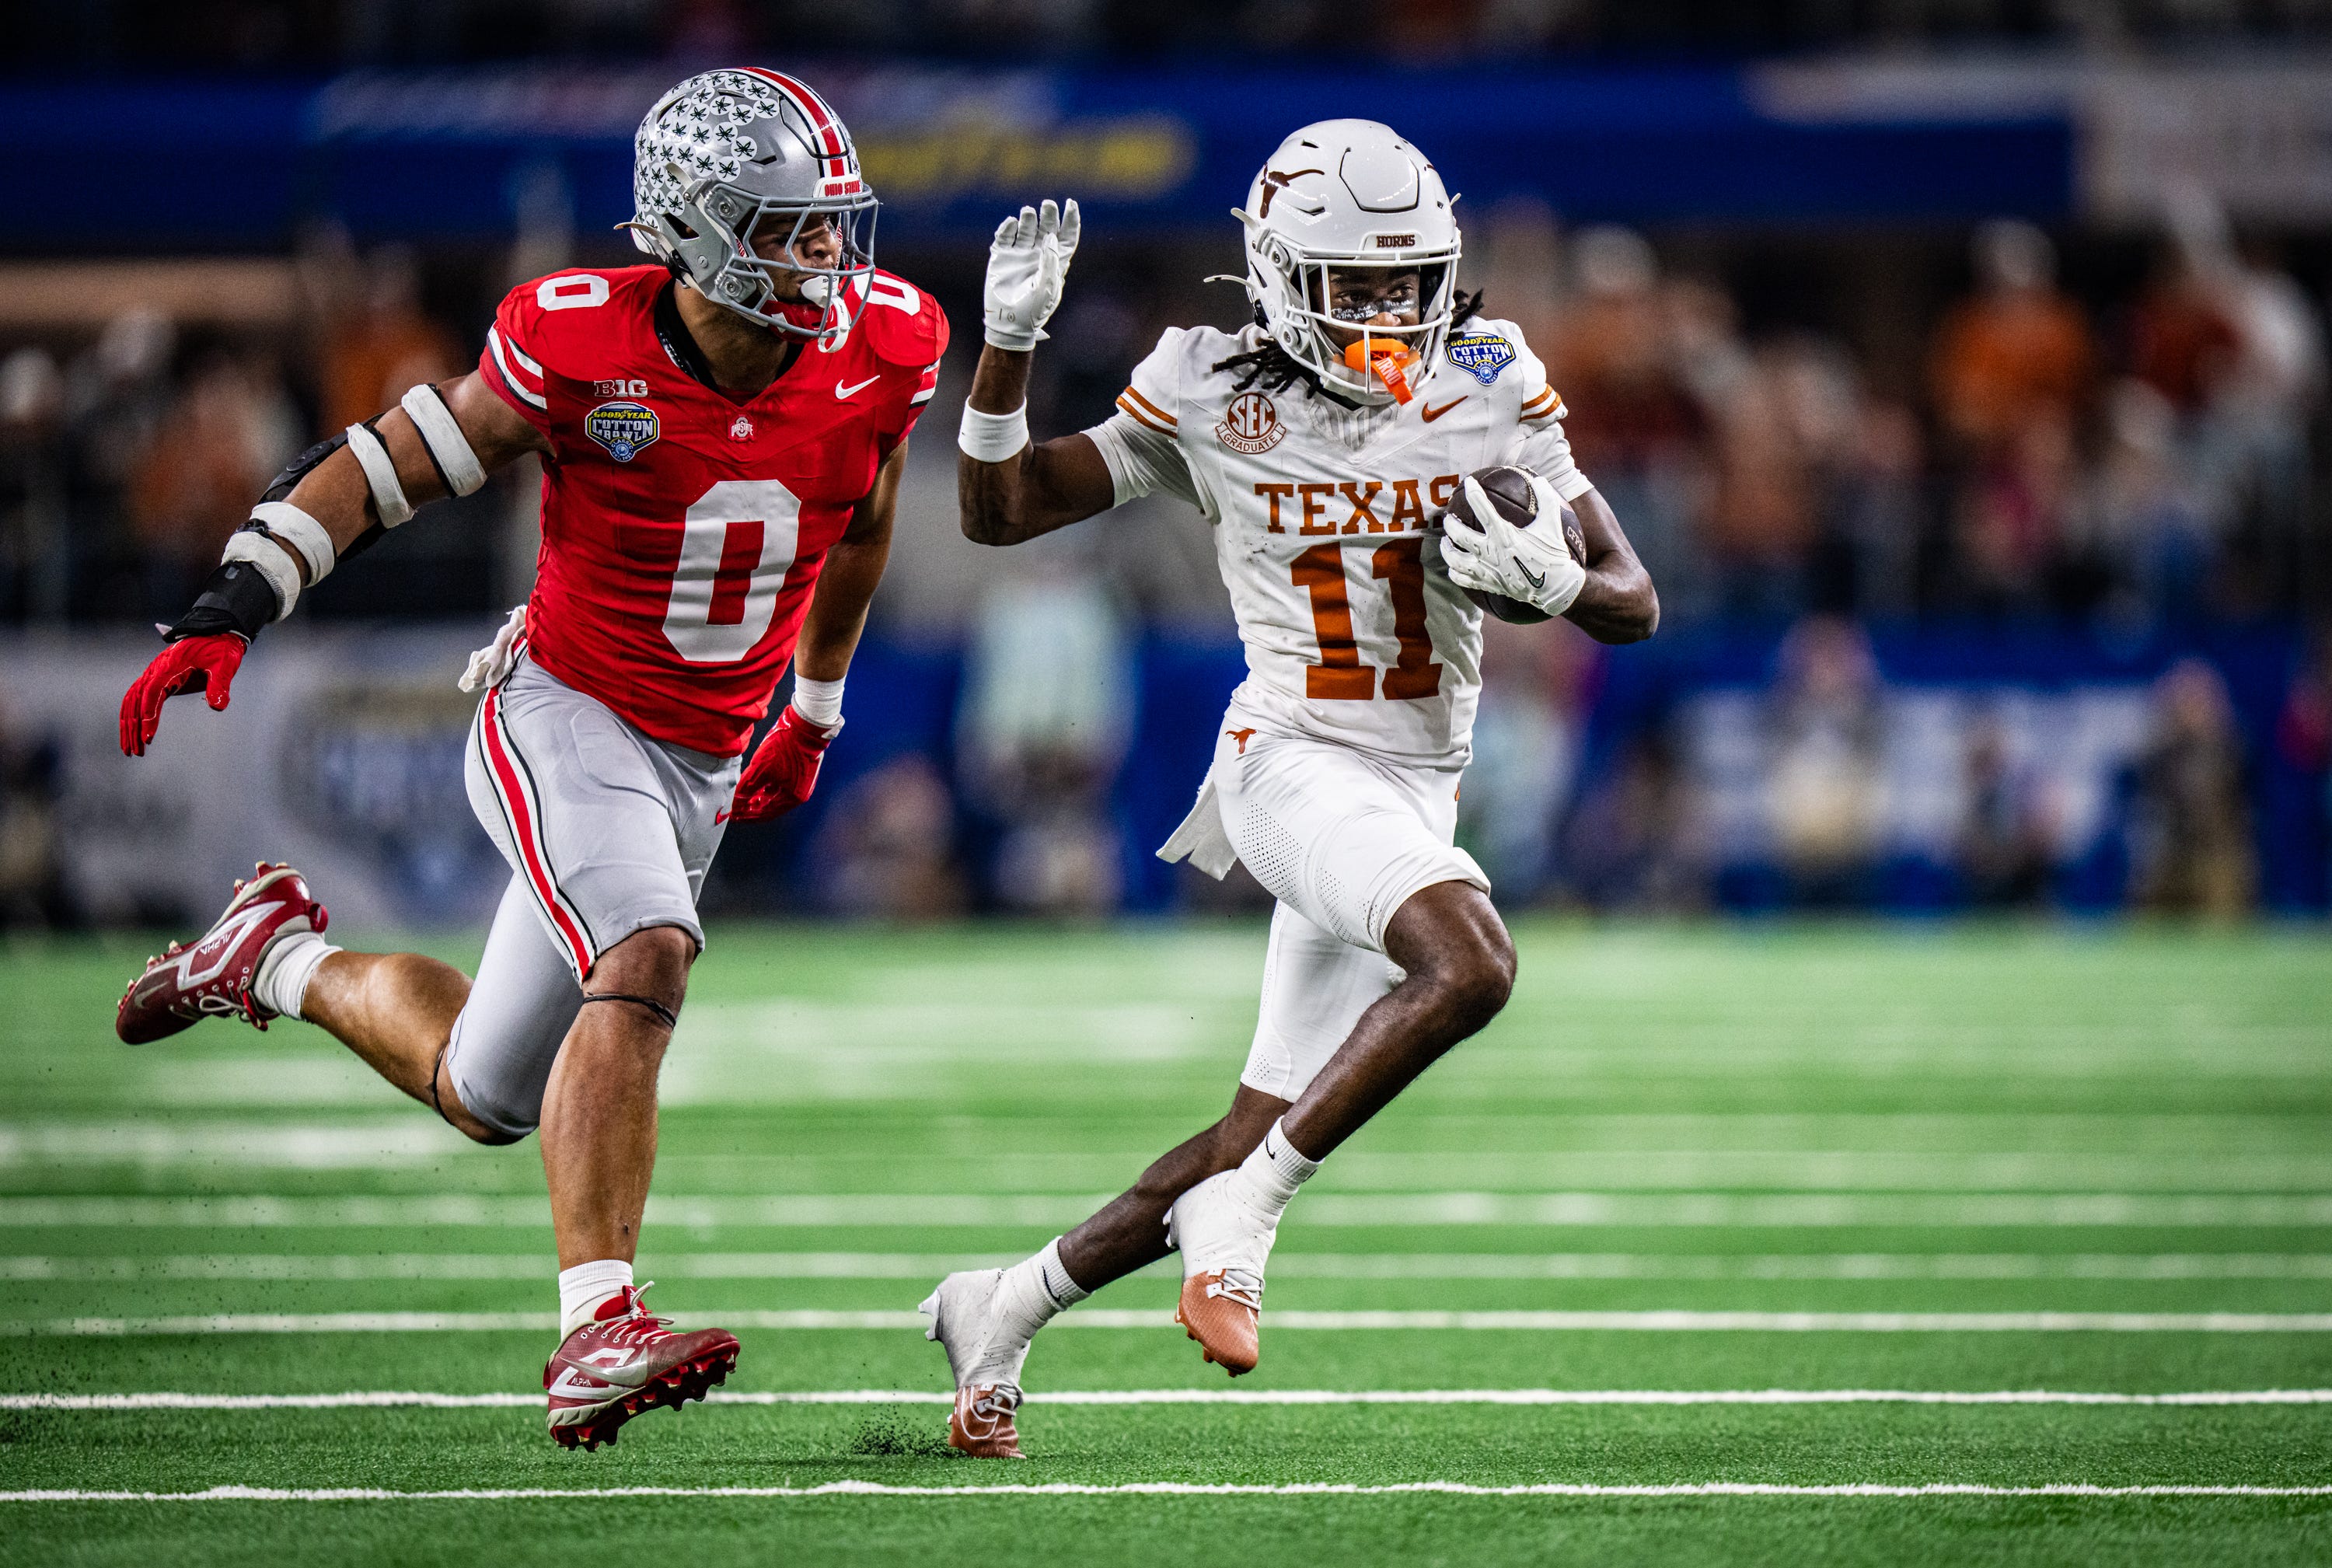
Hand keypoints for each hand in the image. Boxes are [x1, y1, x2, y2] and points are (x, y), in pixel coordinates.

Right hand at [119, 634, 246, 756]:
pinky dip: (133, 716)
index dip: (149, 714)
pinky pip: (138, 699)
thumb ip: (220, 684)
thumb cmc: (220, 649)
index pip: (153, 692)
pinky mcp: (157, 680)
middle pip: (135, 700)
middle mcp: (156, 670)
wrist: (217, 633)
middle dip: (133, 727)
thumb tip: (217, 707)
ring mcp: (154, 675)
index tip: (148, 736)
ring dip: (129, 726)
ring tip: (131, 751)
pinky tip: (134, 734)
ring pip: (132, 702)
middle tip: (136, 752)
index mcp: (170, 666)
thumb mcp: (225, 664)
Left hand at [729, 704, 840, 821]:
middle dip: (751, 808)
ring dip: (758, 798)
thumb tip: (736, 801)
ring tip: (742, 798)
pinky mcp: (798, 772)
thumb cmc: (786, 746)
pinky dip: (766, 789)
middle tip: (735, 810)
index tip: (733, 815)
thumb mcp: (762, 768)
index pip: (764, 813)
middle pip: (770, 807)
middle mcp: (798, 794)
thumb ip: (748, 787)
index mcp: (792, 797)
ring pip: (774, 797)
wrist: (804, 726)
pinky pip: (779, 787)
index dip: (747, 815)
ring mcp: (800, 783)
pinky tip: (756, 787)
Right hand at [982, 198, 1079, 351]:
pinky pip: (1005, 236)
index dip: (1070, 219)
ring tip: (1028, 213)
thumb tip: (1051, 236)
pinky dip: (1008, 227)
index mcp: (1055, 262)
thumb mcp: (1047, 288)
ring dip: (1028, 218)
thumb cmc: (1033, 311)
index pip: (1066, 236)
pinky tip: (1011, 223)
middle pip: (1047, 227)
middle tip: (1048, 205)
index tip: (1071, 204)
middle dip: (1049, 214)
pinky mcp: (1001, 256)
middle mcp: (1039, 255)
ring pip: (1027, 227)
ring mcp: (1020, 254)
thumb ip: (1051, 262)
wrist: (1008, 323)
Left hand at [1439, 473, 1586, 617]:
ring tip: (1445, 542)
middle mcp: (1490, 551)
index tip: (1469, 482)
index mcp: (1503, 534)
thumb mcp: (1552, 524)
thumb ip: (1547, 499)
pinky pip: (1463, 580)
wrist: (1555, 588)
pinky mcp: (1488, 584)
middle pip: (1458, 534)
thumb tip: (1539, 480)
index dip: (1473, 492)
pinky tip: (1453, 568)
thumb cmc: (1553, 555)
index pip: (1482, 508)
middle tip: (1448, 518)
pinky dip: (1454, 573)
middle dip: (1450, 524)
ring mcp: (1487, 570)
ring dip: (1446, 549)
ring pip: (1455, 559)